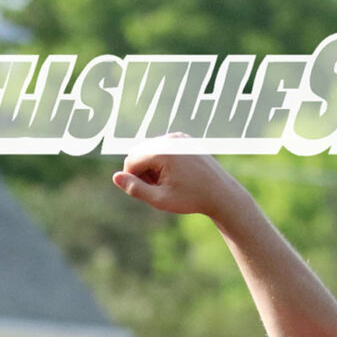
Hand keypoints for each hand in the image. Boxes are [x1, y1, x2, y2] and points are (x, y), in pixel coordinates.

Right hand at [112, 138, 241, 216]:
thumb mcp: (159, 199)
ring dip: (150, 167)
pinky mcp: (184, 139)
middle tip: (158, 188)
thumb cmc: (191, 198)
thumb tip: (116, 177)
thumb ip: (135, 189)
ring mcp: (178, 137)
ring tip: (166, 183)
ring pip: (149, 150)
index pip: (131, 161)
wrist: (220, 193)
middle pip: (138, 153)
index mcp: (163, 152)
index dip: (133, 180)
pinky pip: (162, 148)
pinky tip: (173, 175)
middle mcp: (170, 139)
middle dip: (141, 172)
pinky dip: (161, 161)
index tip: (148, 193)